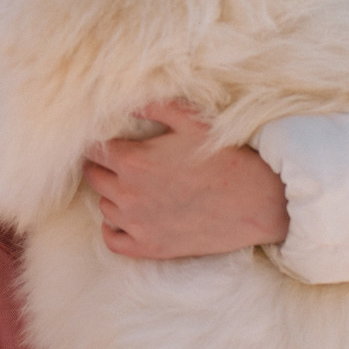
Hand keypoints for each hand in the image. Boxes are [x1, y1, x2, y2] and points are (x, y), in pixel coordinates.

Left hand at [83, 101, 289, 259]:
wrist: (255, 202)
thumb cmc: (225, 157)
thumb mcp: (191, 121)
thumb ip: (153, 107)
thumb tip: (122, 101)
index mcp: (133, 161)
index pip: (93, 150)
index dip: (101, 143)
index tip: (112, 141)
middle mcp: (128, 194)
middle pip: (94, 177)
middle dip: (104, 166)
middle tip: (123, 162)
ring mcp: (137, 224)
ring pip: (104, 206)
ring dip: (112, 194)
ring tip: (133, 186)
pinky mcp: (149, 247)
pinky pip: (112, 240)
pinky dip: (112, 228)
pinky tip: (125, 217)